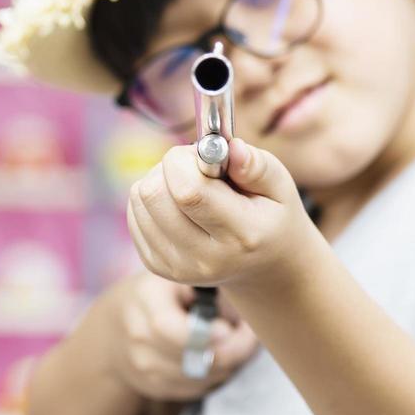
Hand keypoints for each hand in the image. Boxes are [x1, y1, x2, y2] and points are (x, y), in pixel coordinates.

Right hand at [106, 270, 258, 401]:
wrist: (113, 327)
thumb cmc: (157, 294)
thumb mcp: (175, 276)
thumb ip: (205, 285)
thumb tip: (243, 301)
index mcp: (145, 302)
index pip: (169, 328)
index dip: (204, 335)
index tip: (228, 329)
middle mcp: (140, 340)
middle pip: (195, 361)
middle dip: (234, 351)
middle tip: (250, 334)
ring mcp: (145, 369)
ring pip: (203, 379)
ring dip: (229, 365)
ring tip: (237, 342)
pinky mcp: (154, 388)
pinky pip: (197, 390)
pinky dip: (215, 377)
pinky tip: (218, 356)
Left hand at [127, 137, 313, 294]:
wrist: (264, 266)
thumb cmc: (271, 216)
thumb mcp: (280, 186)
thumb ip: (256, 165)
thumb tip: (229, 147)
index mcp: (242, 236)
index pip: (188, 191)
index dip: (185, 160)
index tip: (202, 154)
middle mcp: (205, 258)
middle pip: (154, 195)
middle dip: (170, 167)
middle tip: (196, 169)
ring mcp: (177, 267)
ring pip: (139, 200)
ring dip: (159, 180)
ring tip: (190, 186)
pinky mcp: (157, 266)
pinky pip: (134, 214)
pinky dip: (151, 200)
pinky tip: (179, 205)